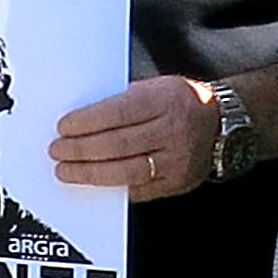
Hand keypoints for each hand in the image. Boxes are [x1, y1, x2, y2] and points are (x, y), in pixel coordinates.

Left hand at [48, 74, 217, 203]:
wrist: (220, 124)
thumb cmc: (179, 102)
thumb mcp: (156, 87)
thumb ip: (124, 101)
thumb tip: (81, 118)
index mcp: (165, 100)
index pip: (119, 112)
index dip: (87, 122)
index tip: (63, 127)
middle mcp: (173, 130)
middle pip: (118, 144)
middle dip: (81, 149)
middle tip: (56, 151)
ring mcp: (176, 160)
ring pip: (126, 171)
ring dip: (90, 173)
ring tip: (65, 170)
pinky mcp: (176, 183)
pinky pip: (139, 190)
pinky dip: (111, 187)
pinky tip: (92, 183)